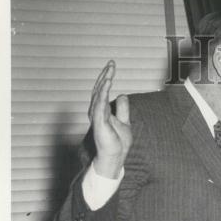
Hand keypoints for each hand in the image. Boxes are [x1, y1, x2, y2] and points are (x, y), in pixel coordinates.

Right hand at [88, 61, 131, 177]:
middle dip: (105, 74)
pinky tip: (107, 82)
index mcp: (101, 110)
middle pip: (99, 88)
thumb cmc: (117, 143)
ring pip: (99, 93)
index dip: (106, 77)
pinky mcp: (99, 121)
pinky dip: (103, 91)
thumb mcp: (124, 121)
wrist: (114, 157)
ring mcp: (96, 115)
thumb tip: (122, 95)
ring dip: (104, 80)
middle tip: (111, 63)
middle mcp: (96, 111)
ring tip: (110, 70)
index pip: (102, 90)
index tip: (112, 66)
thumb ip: (122, 109)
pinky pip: (100, 102)